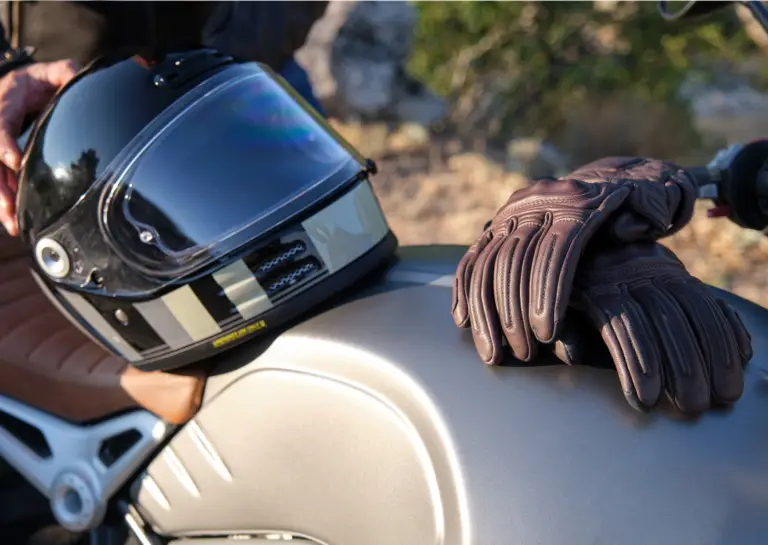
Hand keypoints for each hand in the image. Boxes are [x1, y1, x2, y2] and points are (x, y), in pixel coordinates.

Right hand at [0, 59, 78, 234]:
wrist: (22, 82)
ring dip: (1, 199)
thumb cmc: (41, 79)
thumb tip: (79, 77)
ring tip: (12, 224)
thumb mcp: (55, 70)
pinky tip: (12, 220)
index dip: (4, 142)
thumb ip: (67, 73)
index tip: (12, 162)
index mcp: (6, 99)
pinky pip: (0, 177)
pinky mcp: (0, 154)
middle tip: (8, 209)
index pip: (0, 122)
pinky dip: (6, 198)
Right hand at [452, 157, 695, 364]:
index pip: (553, 250)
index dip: (546, 294)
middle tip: (524, 355)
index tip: (546, 334)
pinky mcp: (495, 226)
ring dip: (485, 313)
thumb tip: (624, 231)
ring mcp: (510, 214)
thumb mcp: (655, 200)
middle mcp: (535, 203)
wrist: (609, 179)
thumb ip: (648, 213)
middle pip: (514, 261)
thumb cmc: (640, 204)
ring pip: (487, 264)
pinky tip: (463, 320)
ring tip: (493, 354)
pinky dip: (464, 290)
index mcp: (575, 202)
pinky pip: (472, 259)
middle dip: (514, 314)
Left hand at [565, 242, 751, 412]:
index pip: (622, 325)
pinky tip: (742, 358)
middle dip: (684, 366)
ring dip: (717, 353)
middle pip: (665, 318)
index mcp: (596, 287)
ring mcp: (660, 272)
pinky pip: (711, 300)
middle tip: (694, 408)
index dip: (636, 365)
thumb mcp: (555, 315)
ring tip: (725, 395)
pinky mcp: (681, 275)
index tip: (648, 403)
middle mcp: (631, 274)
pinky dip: (730, 328)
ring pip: (696, 308)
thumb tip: (572, 353)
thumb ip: (563, 335)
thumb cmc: (567, 300)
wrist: (586, 249)